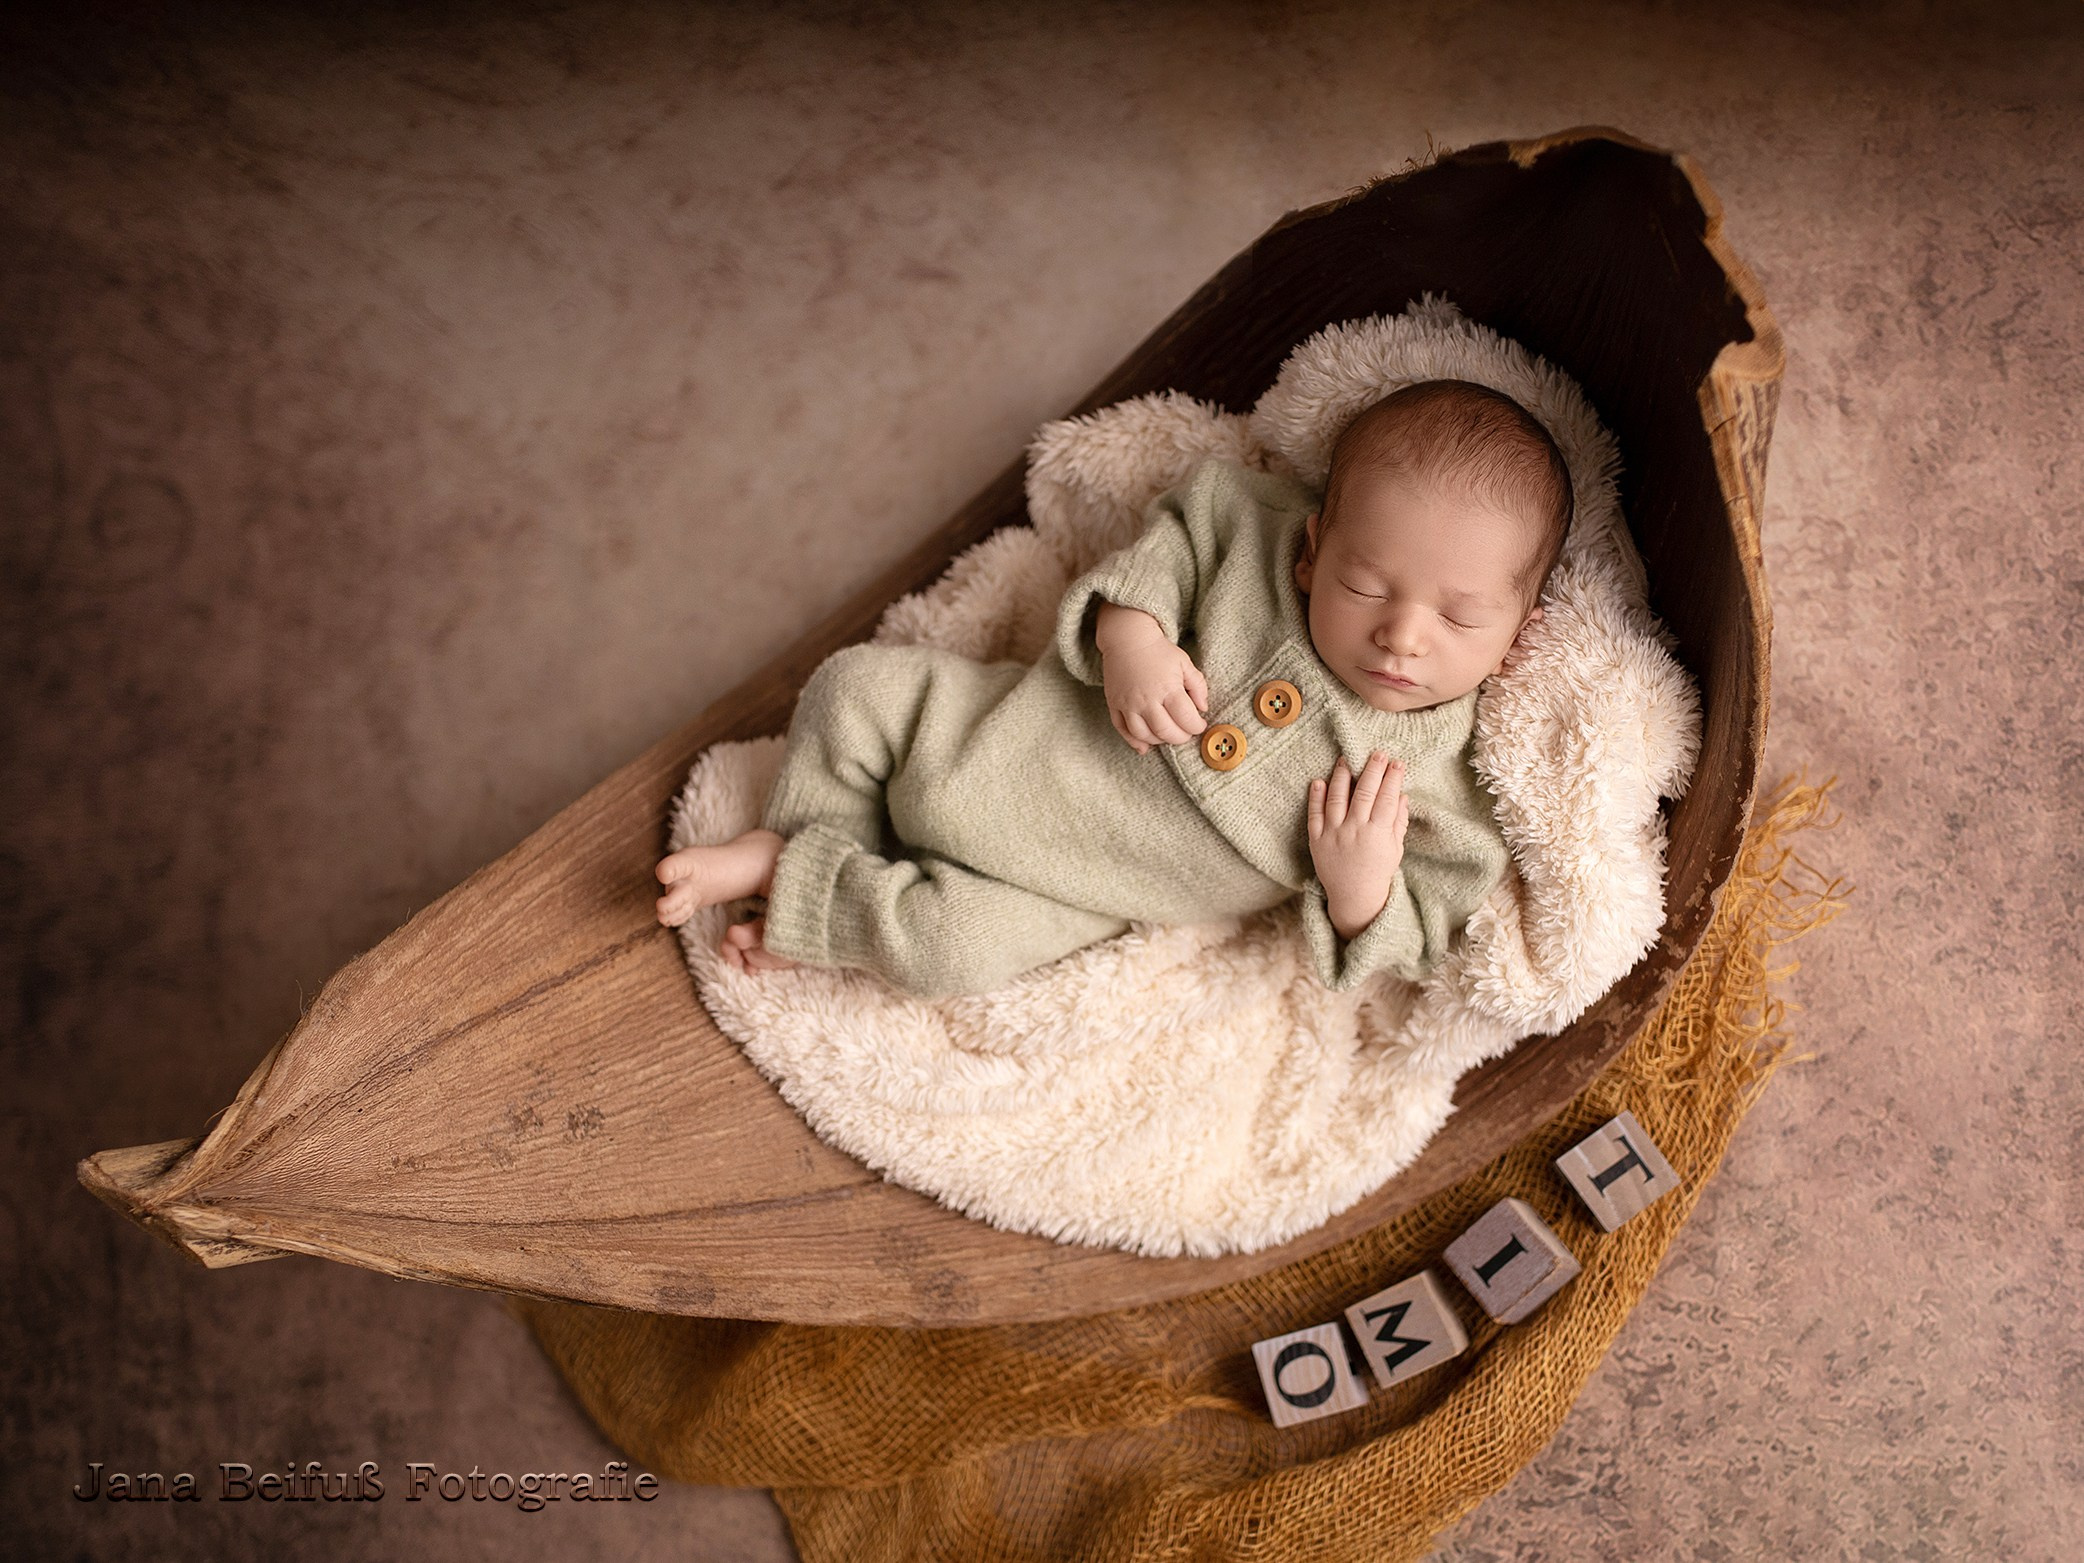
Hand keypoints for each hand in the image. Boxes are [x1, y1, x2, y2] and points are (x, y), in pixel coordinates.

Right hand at [1098, 605, 1208, 753]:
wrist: (1127, 639)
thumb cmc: (1158, 651)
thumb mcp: (1185, 663)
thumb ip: (1198, 686)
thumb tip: (1203, 708)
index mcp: (1168, 689)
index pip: (1186, 719)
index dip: (1197, 726)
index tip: (1199, 724)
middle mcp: (1147, 700)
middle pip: (1166, 732)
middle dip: (1181, 737)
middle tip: (1185, 732)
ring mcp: (1129, 704)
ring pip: (1144, 736)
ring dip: (1159, 740)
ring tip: (1167, 734)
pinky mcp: (1115, 705)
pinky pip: (1123, 731)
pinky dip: (1134, 742)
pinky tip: (1145, 746)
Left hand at [1308, 752, 1408, 937]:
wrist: (1354, 896)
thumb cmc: (1378, 870)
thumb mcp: (1395, 848)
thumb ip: (1398, 821)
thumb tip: (1402, 794)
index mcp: (1378, 833)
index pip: (1386, 798)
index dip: (1392, 778)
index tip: (1397, 763)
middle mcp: (1355, 831)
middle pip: (1364, 793)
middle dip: (1372, 770)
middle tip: (1377, 753)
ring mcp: (1334, 834)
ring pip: (1337, 799)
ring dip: (1341, 776)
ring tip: (1345, 759)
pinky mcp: (1317, 840)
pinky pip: (1315, 815)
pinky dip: (1316, 797)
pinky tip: (1319, 781)